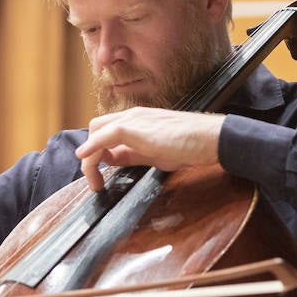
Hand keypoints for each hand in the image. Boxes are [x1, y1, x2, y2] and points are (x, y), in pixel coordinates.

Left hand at [75, 107, 223, 190]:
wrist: (209, 138)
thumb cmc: (190, 145)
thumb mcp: (155, 153)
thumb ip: (133, 154)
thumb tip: (114, 159)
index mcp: (138, 120)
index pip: (107, 131)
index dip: (98, 151)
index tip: (101, 172)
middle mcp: (132, 116)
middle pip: (97, 127)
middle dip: (91, 152)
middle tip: (95, 178)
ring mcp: (132, 119)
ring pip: (96, 130)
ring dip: (90, 156)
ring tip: (94, 180)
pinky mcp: (132, 128)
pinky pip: (102, 136)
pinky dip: (91, 148)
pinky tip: (87, 162)